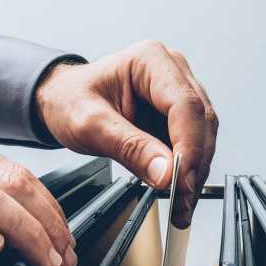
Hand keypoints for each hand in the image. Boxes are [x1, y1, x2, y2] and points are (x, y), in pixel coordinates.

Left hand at [35, 40, 217, 227]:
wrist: (62, 100)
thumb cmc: (70, 100)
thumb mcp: (90, 124)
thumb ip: (129, 147)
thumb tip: (166, 173)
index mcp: (151, 61)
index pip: (185, 105)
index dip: (189, 145)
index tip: (181, 179)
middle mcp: (173, 72)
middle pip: (201, 122)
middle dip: (194, 165)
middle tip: (181, 200)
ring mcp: (178, 94)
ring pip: (203, 137)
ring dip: (195, 174)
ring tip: (180, 205)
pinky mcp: (178, 117)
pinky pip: (193, 146)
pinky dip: (188, 173)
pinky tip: (179, 194)